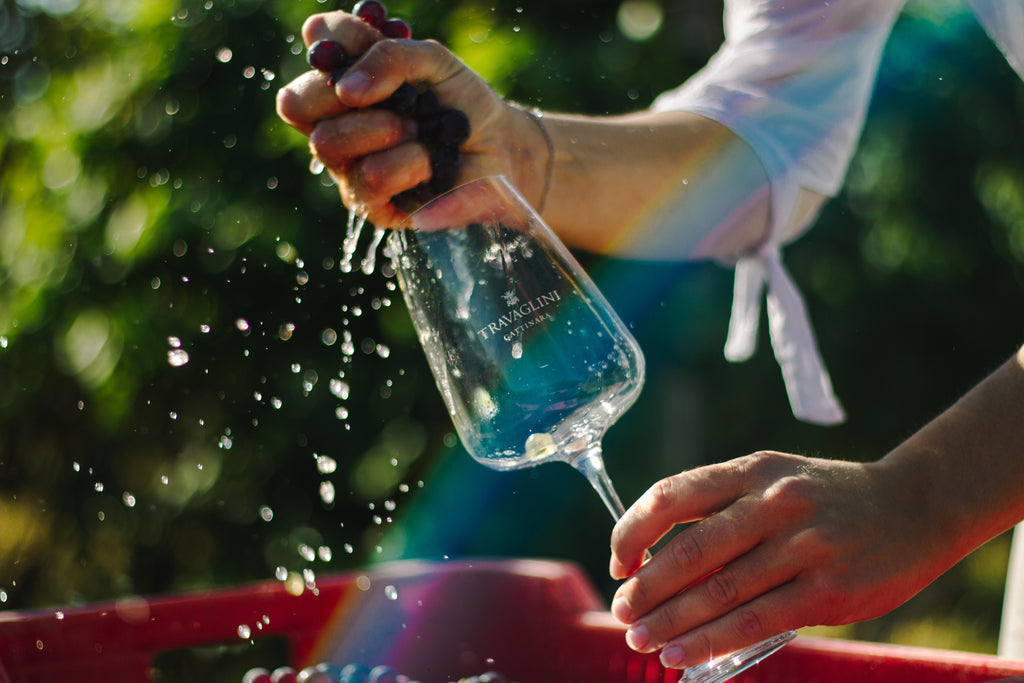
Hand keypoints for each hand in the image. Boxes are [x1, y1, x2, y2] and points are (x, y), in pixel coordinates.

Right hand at [276, 10, 548, 226]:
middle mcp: (335, 129)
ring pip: (329, 142)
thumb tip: (347, 88)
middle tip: (401, 101)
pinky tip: (429, 163)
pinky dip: (409, 162)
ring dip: (384, 129)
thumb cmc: (462, 104)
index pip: (308, 60)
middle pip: (297, 104)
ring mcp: (348, 170)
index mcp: (340, 90)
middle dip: (353, 94)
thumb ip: (390, 55)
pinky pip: (370, 177)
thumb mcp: (433, 61)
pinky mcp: (372, 208)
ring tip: (420, 132)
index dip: (333, 50)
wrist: (502, 149)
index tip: (374, 43)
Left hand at [608, 450, 951, 668]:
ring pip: (721, 592)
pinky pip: (757, 621)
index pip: (671, 497)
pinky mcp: (830, 591)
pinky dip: (713, 642)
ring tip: (642, 640)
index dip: (633, 532)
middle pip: (691, 550)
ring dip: (672, 622)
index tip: (619, 564)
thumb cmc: (826, 497)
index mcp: (752, 470)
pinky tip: (684, 654)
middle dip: (647, 588)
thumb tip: (657, 561)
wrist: (916, 506)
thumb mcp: (774, 478)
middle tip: (622, 612)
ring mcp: (805, 547)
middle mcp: (775, 502)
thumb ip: (722, 506)